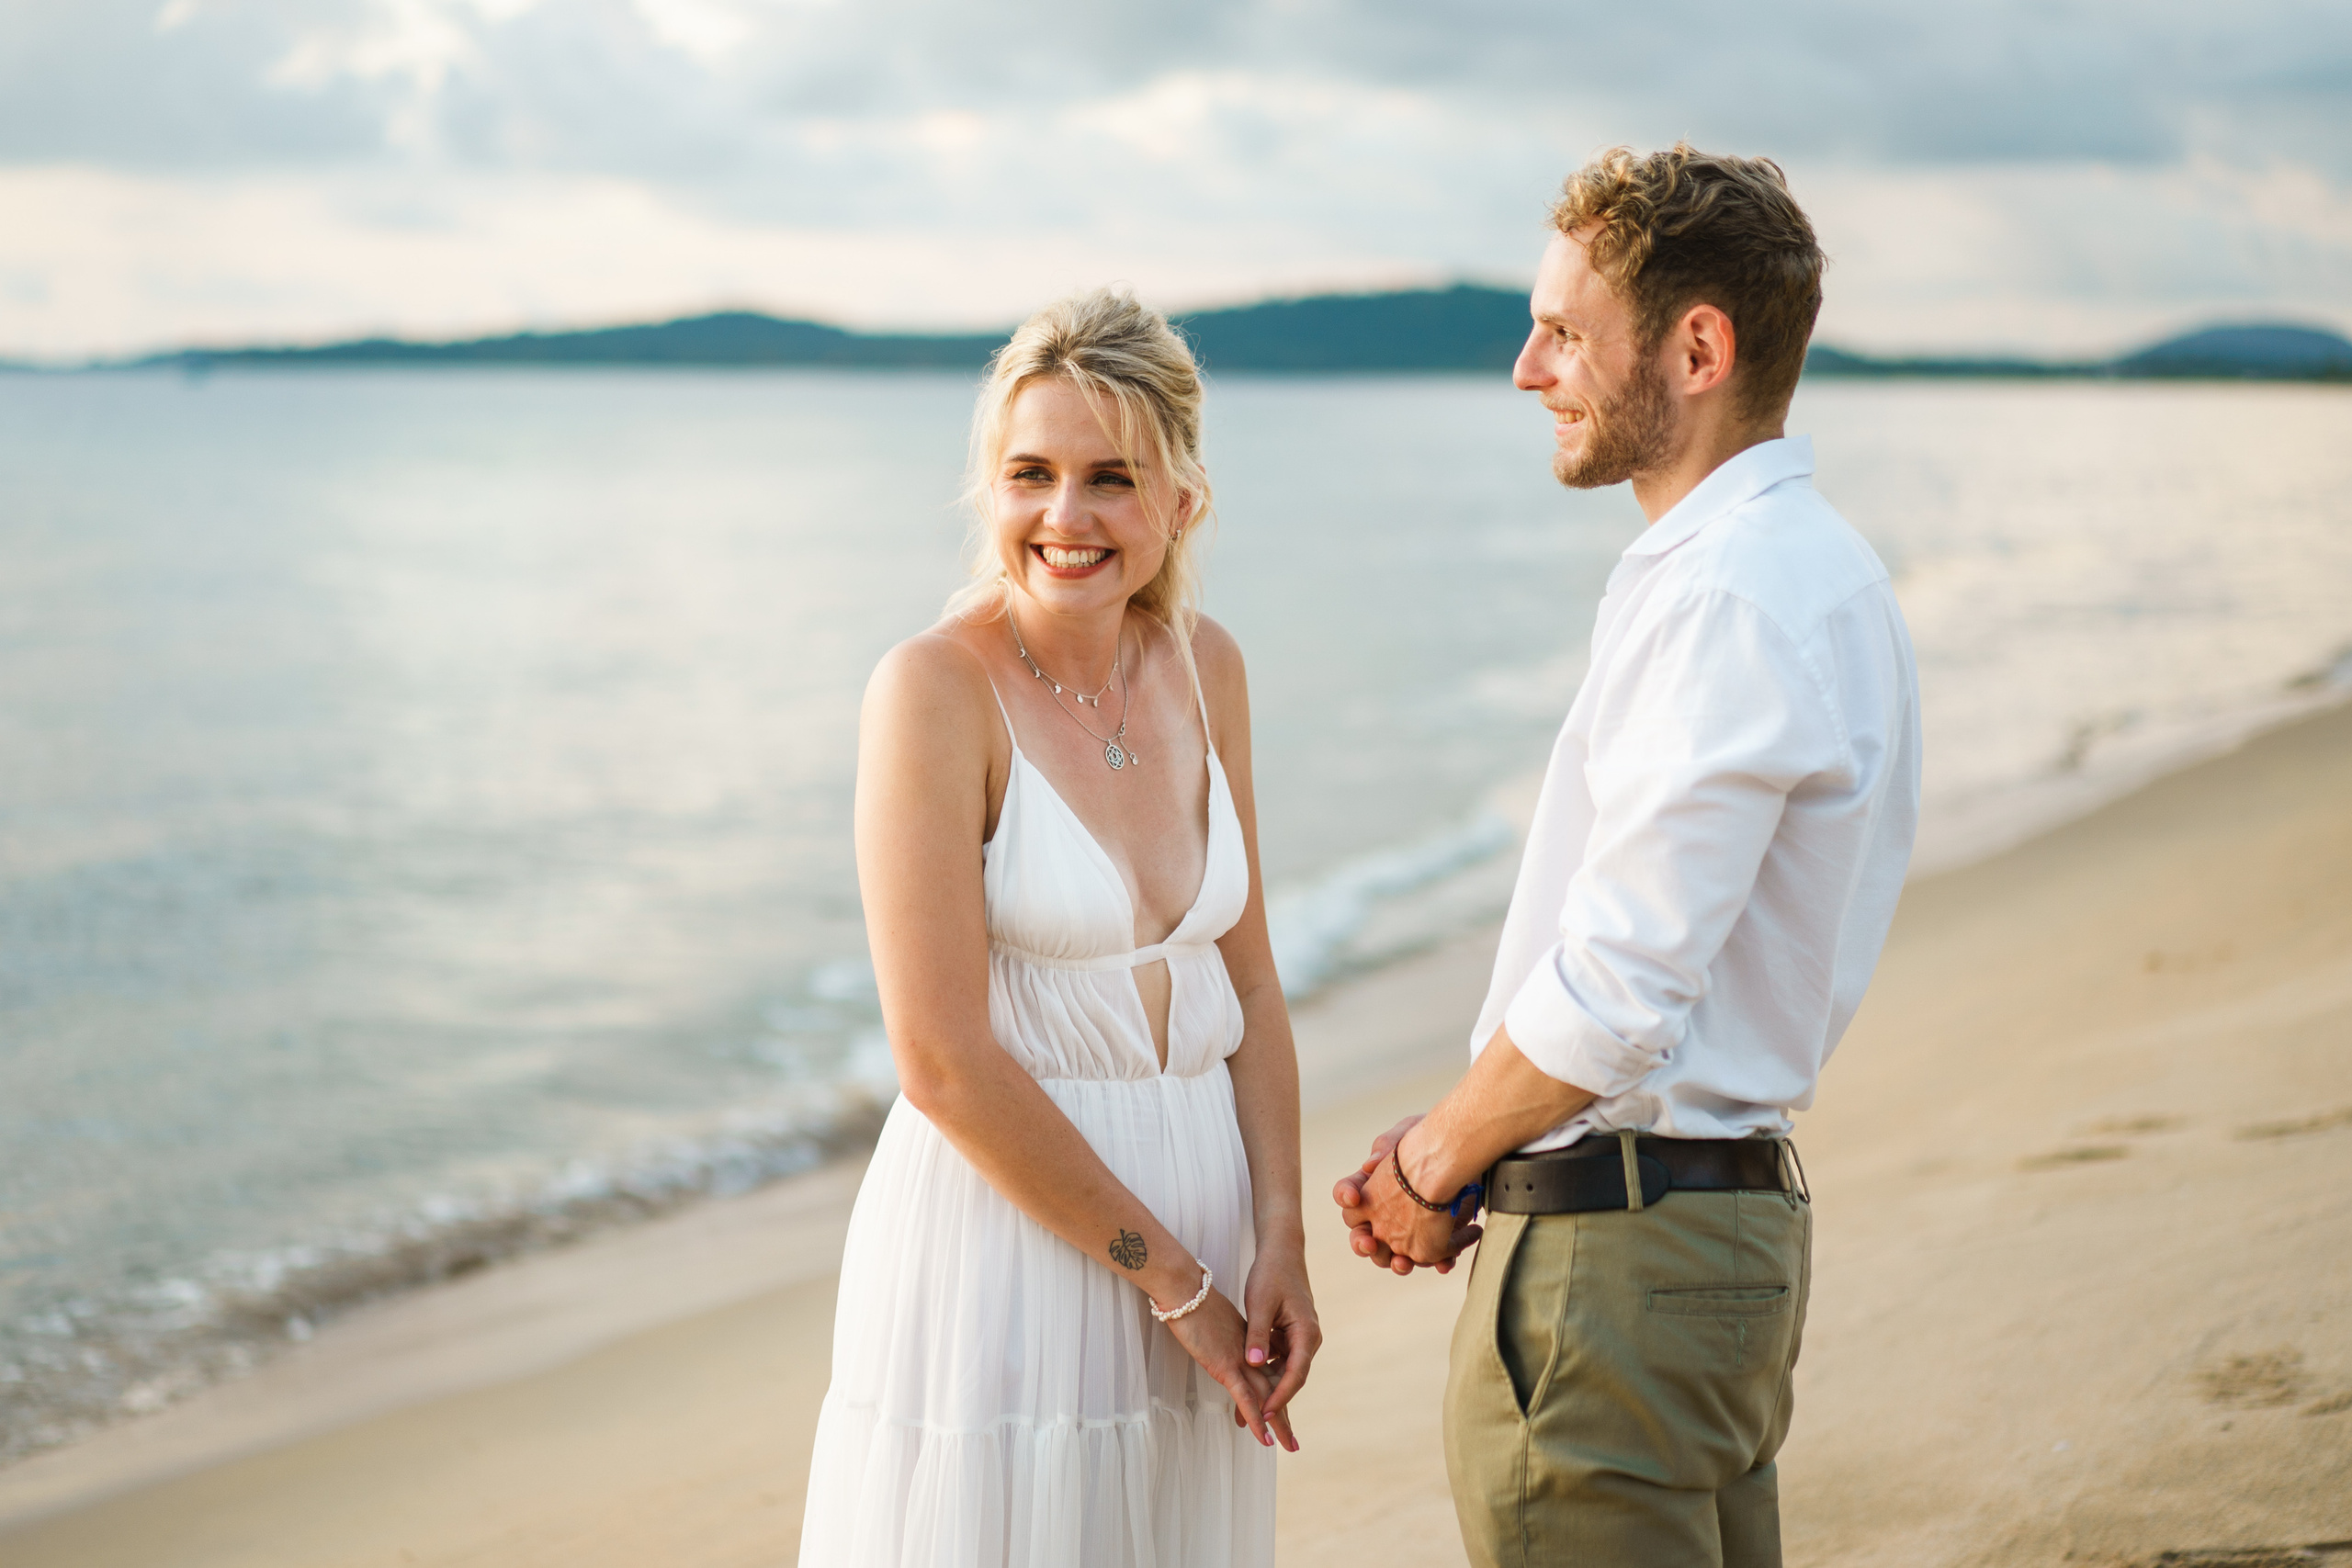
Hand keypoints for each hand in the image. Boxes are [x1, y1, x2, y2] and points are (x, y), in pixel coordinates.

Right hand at [1158, 1284, 1292, 1451]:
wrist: (1185, 1289)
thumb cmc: (1194, 1302)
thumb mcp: (1215, 1324)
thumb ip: (1226, 1340)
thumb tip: (1228, 1351)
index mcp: (1249, 1344)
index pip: (1267, 1375)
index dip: (1273, 1397)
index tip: (1274, 1416)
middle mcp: (1250, 1354)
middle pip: (1272, 1389)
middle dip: (1282, 1418)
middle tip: (1292, 1443)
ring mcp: (1240, 1360)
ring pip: (1265, 1397)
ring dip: (1277, 1423)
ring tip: (1288, 1445)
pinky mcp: (1226, 1365)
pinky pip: (1245, 1397)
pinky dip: (1255, 1418)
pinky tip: (1263, 1436)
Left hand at [1240, 1239, 1319, 1448]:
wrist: (1281, 1252)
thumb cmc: (1271, 1274)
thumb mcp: (1260, 1304)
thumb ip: (1257, 1335)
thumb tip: (1252, 1365)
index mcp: (1306, 1332)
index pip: (1295, 1374)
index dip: (1279, 1396)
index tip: (1264, 1413)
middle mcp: (1308, 1339)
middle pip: (1292, 1379)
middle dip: (1275, 1404)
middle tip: (1263, 1431)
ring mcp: (1299, 1338)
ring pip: (1283, 1373)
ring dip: (1267, 1392)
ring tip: (1250, 1418)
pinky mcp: (1288, 1335)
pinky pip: (1277, 1361)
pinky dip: (1263, 1375)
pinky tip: (1246, 1389)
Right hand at [1332, 1115, 1479, 1272]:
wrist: (1465, 1152)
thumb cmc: (1430, 1139)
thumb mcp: (1406, 1133)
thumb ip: (1386, 1146)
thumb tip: (1370, 1164)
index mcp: (1370, 1187)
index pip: (1345, 1194)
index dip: (1345, 1195)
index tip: (1353, 1196)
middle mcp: (1383, 1214)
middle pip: (1362, 1237)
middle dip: (1362, 1244)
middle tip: (1369, 1243)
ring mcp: (1408, 1229)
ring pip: (1393, 1256)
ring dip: (1396, 1263)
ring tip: (1403, 1263)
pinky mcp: (1436, 1238)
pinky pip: (1433, 1258)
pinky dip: (1438, 1262)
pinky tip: (1446, 1263)